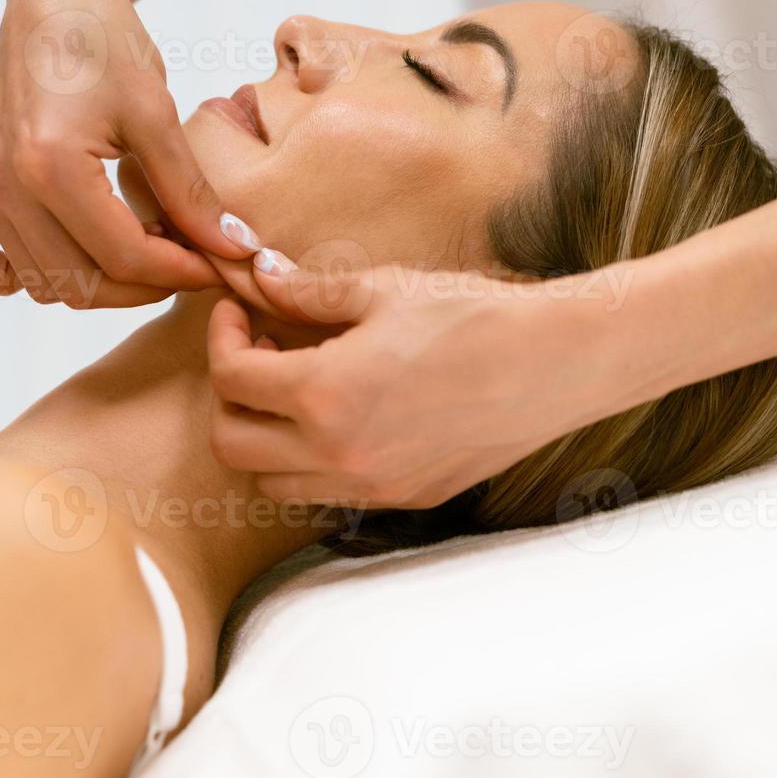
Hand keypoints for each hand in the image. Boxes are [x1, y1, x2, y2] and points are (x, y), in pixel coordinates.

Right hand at [0, 0, 249, 308]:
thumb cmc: (104, 38)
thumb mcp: (157, 113)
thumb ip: (190, 191)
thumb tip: (234, 251)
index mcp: (49, 166)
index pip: (123, 257)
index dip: (181, 271)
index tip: (221, 264)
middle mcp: (5, 185)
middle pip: (81, 284)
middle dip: (144, 285)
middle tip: (189, 259)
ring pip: (41, 283)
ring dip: (96, 282)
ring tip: (145, 248)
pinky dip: (14, 274)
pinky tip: (62, 252)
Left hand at [206, 259, 643, 507]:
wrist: (555, 363)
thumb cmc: (473, 317)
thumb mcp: (383, 291)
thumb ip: (308, 293)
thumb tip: (261, 278)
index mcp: (323, 394)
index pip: (230, 380)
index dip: (221, 340)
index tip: (236, 315)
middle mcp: (337, 453)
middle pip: (231, 446)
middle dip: (229, 398)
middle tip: (256, 354)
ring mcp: (370, 485)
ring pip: (271, 483)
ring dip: (263, 439)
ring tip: (293, 389)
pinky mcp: (401, 499)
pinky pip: (325, 494)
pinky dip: (309, 463)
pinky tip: (337, 417)